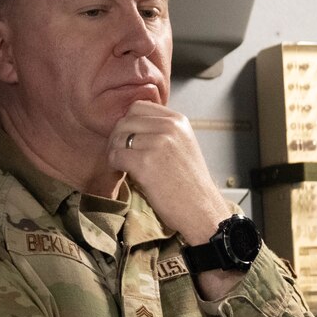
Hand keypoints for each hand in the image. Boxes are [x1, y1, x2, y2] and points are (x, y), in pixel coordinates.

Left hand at [108, 102, 231, 245]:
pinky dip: (115, 166)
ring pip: (118, 138)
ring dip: (115, 152)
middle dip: (117, 138)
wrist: (201, 209)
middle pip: (124, 121)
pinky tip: (125, 174)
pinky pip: (115, 156)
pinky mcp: (145, 163)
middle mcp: (169, 128)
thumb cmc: (189, 183)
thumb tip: (129, 124)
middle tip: (121, 155)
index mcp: (178, 121)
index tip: (129, 140)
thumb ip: (162, 131)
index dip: (128, 123)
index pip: (138, 107)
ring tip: (124, 166)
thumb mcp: (182, 145)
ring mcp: (158, 144)